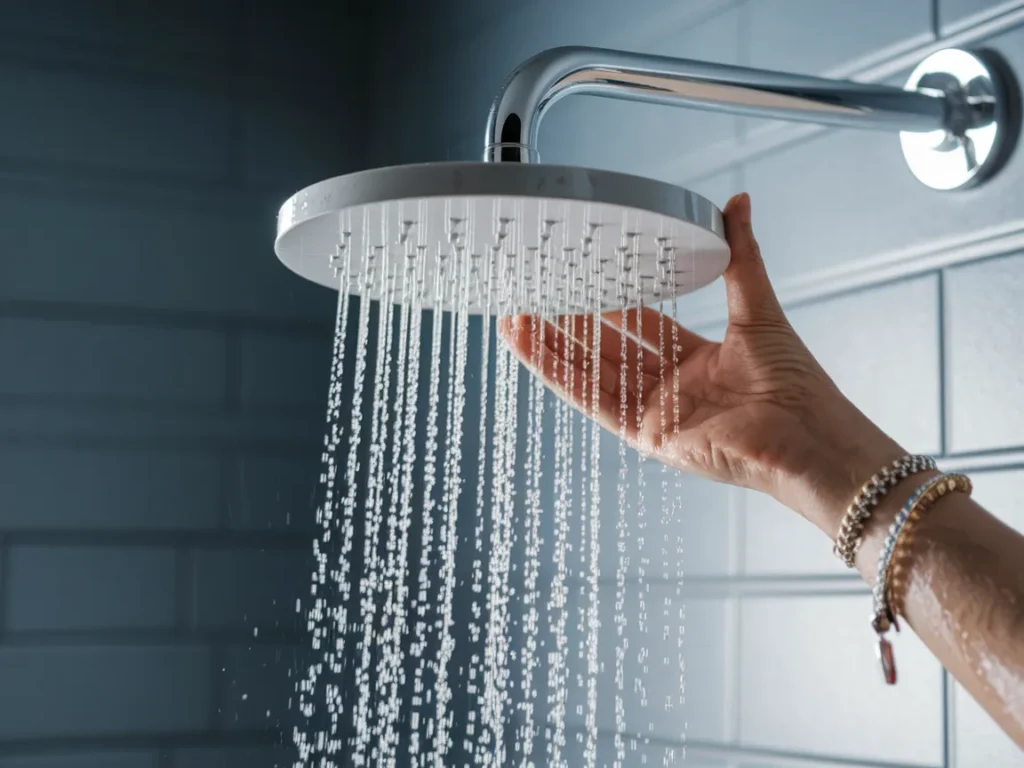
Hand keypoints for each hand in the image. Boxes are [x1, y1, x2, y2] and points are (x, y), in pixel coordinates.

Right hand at [498, 193, 903, 536]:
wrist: (810, 437)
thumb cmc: (797, 383)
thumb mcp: (758, 309)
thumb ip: (740, 257)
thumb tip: (737, 203)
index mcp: (695, 359)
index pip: (639, 324)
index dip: (607, 302)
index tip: (578, 276)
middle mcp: (669, 387)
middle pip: (606, 350)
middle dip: (567, 324)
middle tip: (532, 294)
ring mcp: (654, 413)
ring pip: (591, 374)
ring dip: (550, 349)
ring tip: (514, 320)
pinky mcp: (644, 436)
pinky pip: (594, 402)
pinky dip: (560, 375)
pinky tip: (531, 350)